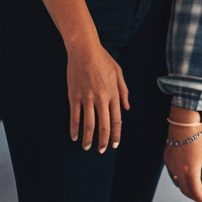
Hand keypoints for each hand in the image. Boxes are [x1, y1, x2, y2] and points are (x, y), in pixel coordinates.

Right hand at [65, 38, 128, 152]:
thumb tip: (127, 108)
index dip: (116, 133)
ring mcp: (87, 98)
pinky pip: (74, 116)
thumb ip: (123, 91)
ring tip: (87, 147)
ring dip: (88, 138)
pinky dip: (74, 128)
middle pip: (104, 125)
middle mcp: (101, 98)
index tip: (115, 144)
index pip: (117, 119)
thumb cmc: (104, 60)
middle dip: (104, 140)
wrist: (85, 51)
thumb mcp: (119, 73)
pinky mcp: (74, 97)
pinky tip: (74, 136)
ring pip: (88, 124)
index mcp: (114, 93)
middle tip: (102, 150)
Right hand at [164, 115, 201, 201]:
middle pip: (186, 191)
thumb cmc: (199, 138)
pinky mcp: (167, 162)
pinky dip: (181, 180)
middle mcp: (179, 172)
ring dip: (188, 189)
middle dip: (195, 197)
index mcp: (191, 171)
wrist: (183, 125)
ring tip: (198, 189)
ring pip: (179, 185)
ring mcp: (172, 167)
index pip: (196, 192)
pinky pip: (174, 176)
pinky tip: (188, 176)